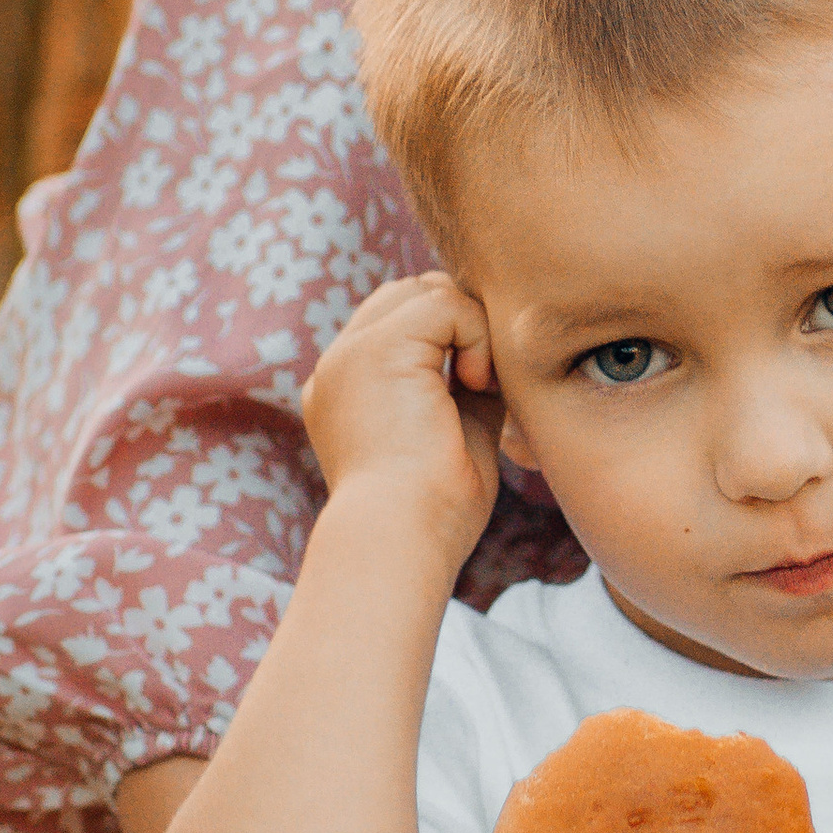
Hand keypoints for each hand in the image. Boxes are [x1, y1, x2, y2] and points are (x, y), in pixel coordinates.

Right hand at [300, 273, 503, 572]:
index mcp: (346, 392)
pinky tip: (476, 385)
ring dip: (469, 328)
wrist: (399, 540)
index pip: (399, 324)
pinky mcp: (376, 349)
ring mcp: (349, 354)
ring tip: (479, 386)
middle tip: (486, 382)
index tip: (480, 389)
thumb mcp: (453, 438)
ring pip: (424, 292)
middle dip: (460, 323)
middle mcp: (338, 368)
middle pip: (409, 296)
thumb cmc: (433, 514)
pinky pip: (443, 303)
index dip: (451, 338)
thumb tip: (494, 361)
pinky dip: (476, 334)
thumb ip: (464, 392)